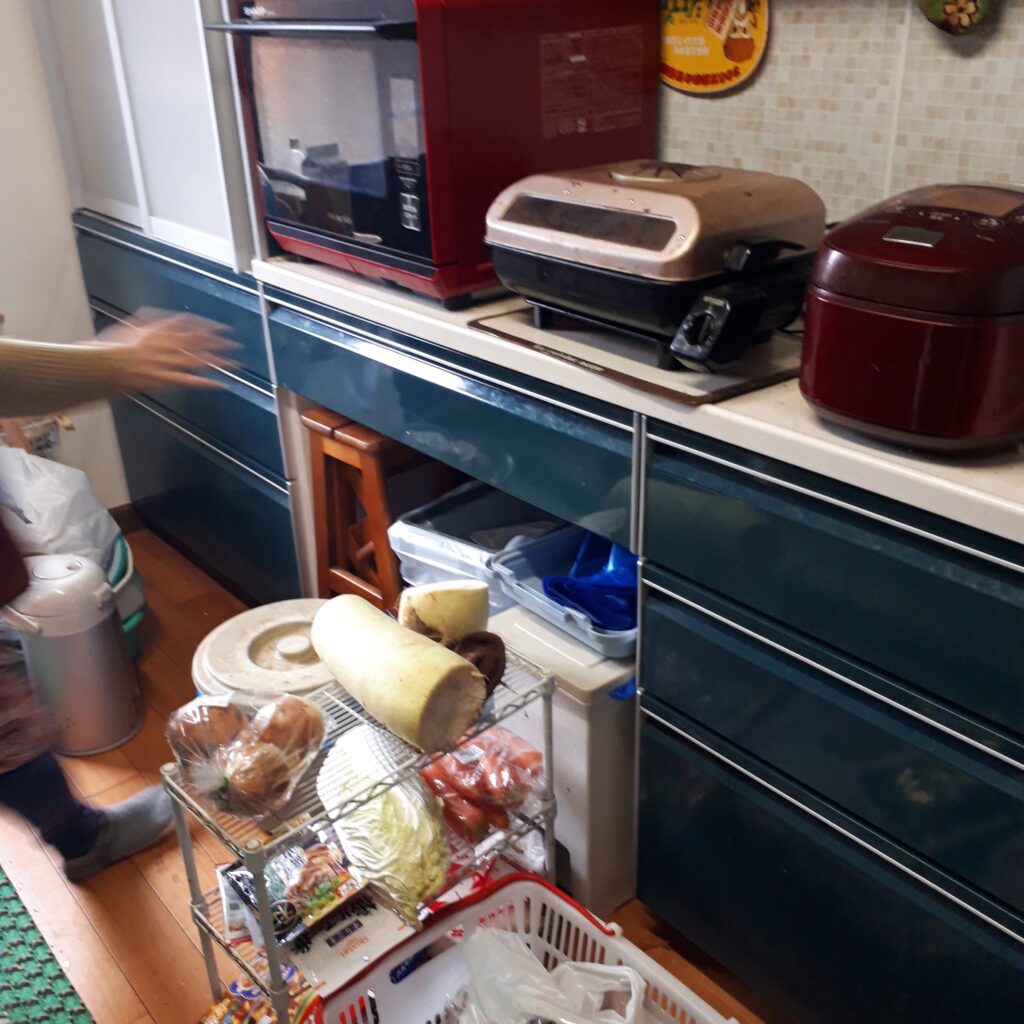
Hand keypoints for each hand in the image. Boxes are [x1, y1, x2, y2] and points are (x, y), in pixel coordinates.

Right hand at [99, 307, 239, 391]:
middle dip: (218, 342)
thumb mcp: (124, 329)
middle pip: (197, 341)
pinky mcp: (163, 379)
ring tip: (236, 364)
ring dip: (218, 362)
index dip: (206, 326)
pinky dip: (205, 383)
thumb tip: (151, 315)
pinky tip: (220, 384)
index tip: (219, 328)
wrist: (99, 366)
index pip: (187, 324)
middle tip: (235, 344)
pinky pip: (188, 380)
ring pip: (197, 360)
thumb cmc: (106, 350)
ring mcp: (164, 362)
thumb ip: (143, 323)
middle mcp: (164, 344)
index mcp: (155, 330)